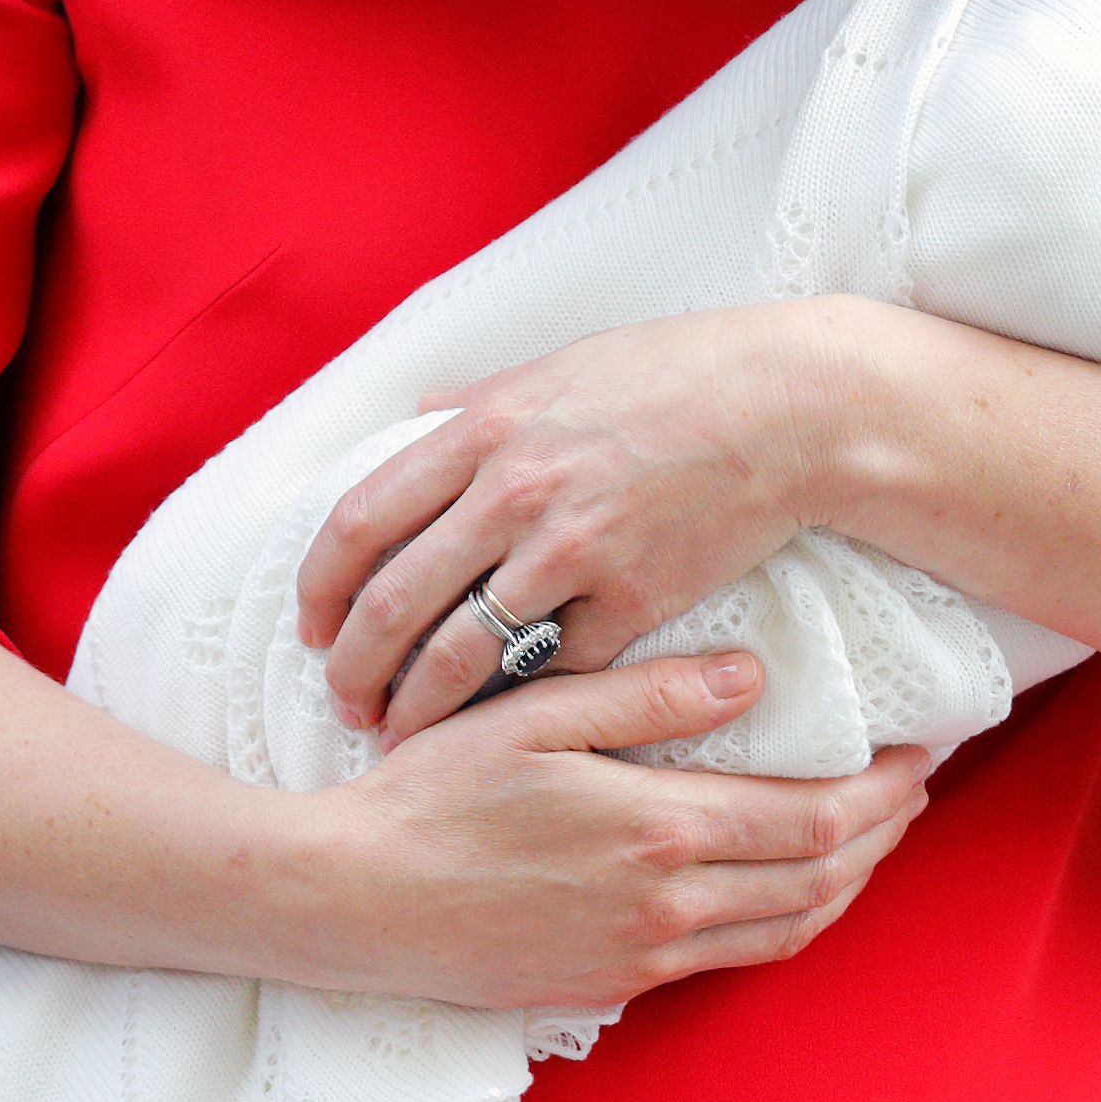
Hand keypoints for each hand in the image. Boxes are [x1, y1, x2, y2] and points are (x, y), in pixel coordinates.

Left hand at [298, 299, 864, 742]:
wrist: (787, 409)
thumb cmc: (676, 375)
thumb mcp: (557, 366)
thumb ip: (478, 401)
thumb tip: (419, 415)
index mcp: (483, 433)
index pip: (360, 523)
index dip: (321, 588)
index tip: (312, 628)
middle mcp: (512, 496)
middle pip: (393, 604)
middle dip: (353, 668)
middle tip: (342, 704)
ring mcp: (571, 555)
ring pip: (460, 656)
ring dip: (418, 707)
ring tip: (402, 735)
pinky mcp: (631, 604)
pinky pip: (554, 671)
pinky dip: (520, 706)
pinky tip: (502, 727)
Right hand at [304, 652, 931, 1007]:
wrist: (353, 899)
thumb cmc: (434, 796)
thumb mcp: (536, 715)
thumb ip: (648, 695)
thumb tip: (749, 677)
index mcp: (658, 826)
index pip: (815, 817)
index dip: (882, 786)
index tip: (918, 748)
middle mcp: (668, 903)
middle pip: (822, 878)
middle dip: (886, 832)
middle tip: (917, 786)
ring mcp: (645, 953)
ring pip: (790, 927)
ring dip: (850, 881)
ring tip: (875, 834)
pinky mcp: (616, 983)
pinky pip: (737, 957)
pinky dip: (791, 921)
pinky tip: (792, 888)